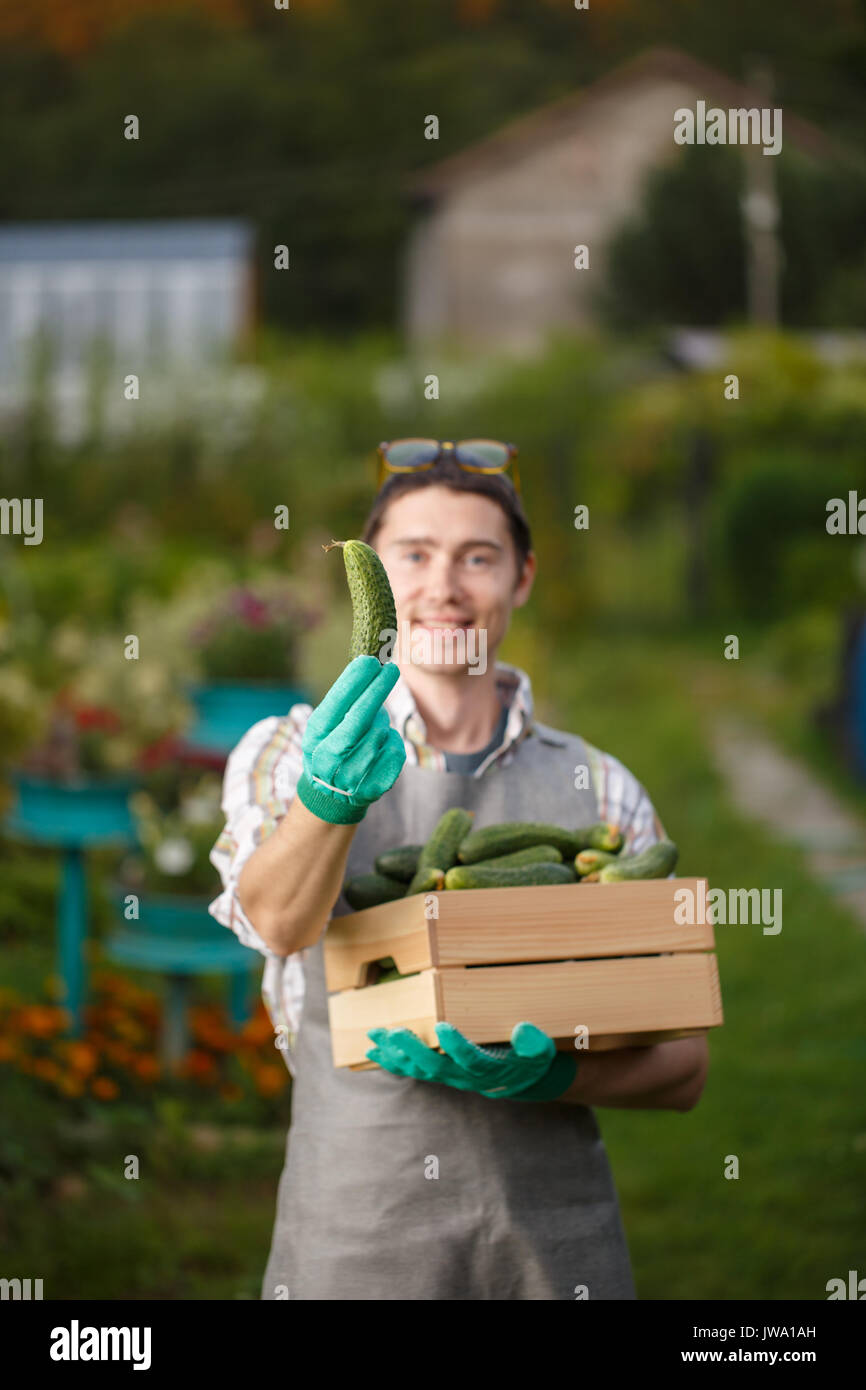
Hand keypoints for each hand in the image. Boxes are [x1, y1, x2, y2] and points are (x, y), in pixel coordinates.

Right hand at [295, 656, 405, 824]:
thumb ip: (343, 702)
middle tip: (392, 669)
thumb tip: (369, 665)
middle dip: (377, 691)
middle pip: (359, 720)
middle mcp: (329, 758)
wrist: (330, 796)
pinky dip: (392, 742)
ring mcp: (352, 776)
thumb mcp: (326, 726)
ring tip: (372, 726)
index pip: (335, 706)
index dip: (354, 683)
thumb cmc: (331, 747)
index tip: (371, 661)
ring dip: (381, 722)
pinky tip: (380, 746)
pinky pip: (395, 750)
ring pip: (380, 733)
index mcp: (314, 738)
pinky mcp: (375, 787)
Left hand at [366, 1020, 577, 1101]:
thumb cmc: (529, 1059)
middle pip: (436, 1066)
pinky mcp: (439, 1073)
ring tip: (376, 1037)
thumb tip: (522, 1029)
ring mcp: (450, 1077)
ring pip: (419, 1069)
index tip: (442, 1025)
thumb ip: (534, 1042)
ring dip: (395, 1054)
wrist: (518, 1079)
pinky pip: (412, 1071)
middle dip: (413, 1049)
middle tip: (394, 1031)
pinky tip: (373, 1052)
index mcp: (491, 1069)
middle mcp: (466, 1077)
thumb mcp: (541, 1051)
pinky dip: (392, 1062)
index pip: (471, 1060)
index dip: (456, 1046)